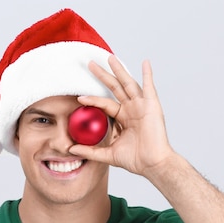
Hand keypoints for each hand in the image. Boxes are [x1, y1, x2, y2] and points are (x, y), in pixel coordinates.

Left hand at [69, 56, 173, 177]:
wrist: (152, 164)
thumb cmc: (136, 160)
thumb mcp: (108, 154)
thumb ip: (90, 151)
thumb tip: (71, 149)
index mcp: (123, 118)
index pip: (105, 104)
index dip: (92, 99)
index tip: (79, 97)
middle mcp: (132, 109)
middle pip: (115, 88)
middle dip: (103, 75)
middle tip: (90, 64)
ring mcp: (142, 106)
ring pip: (128, 83)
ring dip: (120, 70)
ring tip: (110, 58)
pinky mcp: (152, 106)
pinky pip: (149, 87)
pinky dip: (148, 74)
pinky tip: (145, 63)